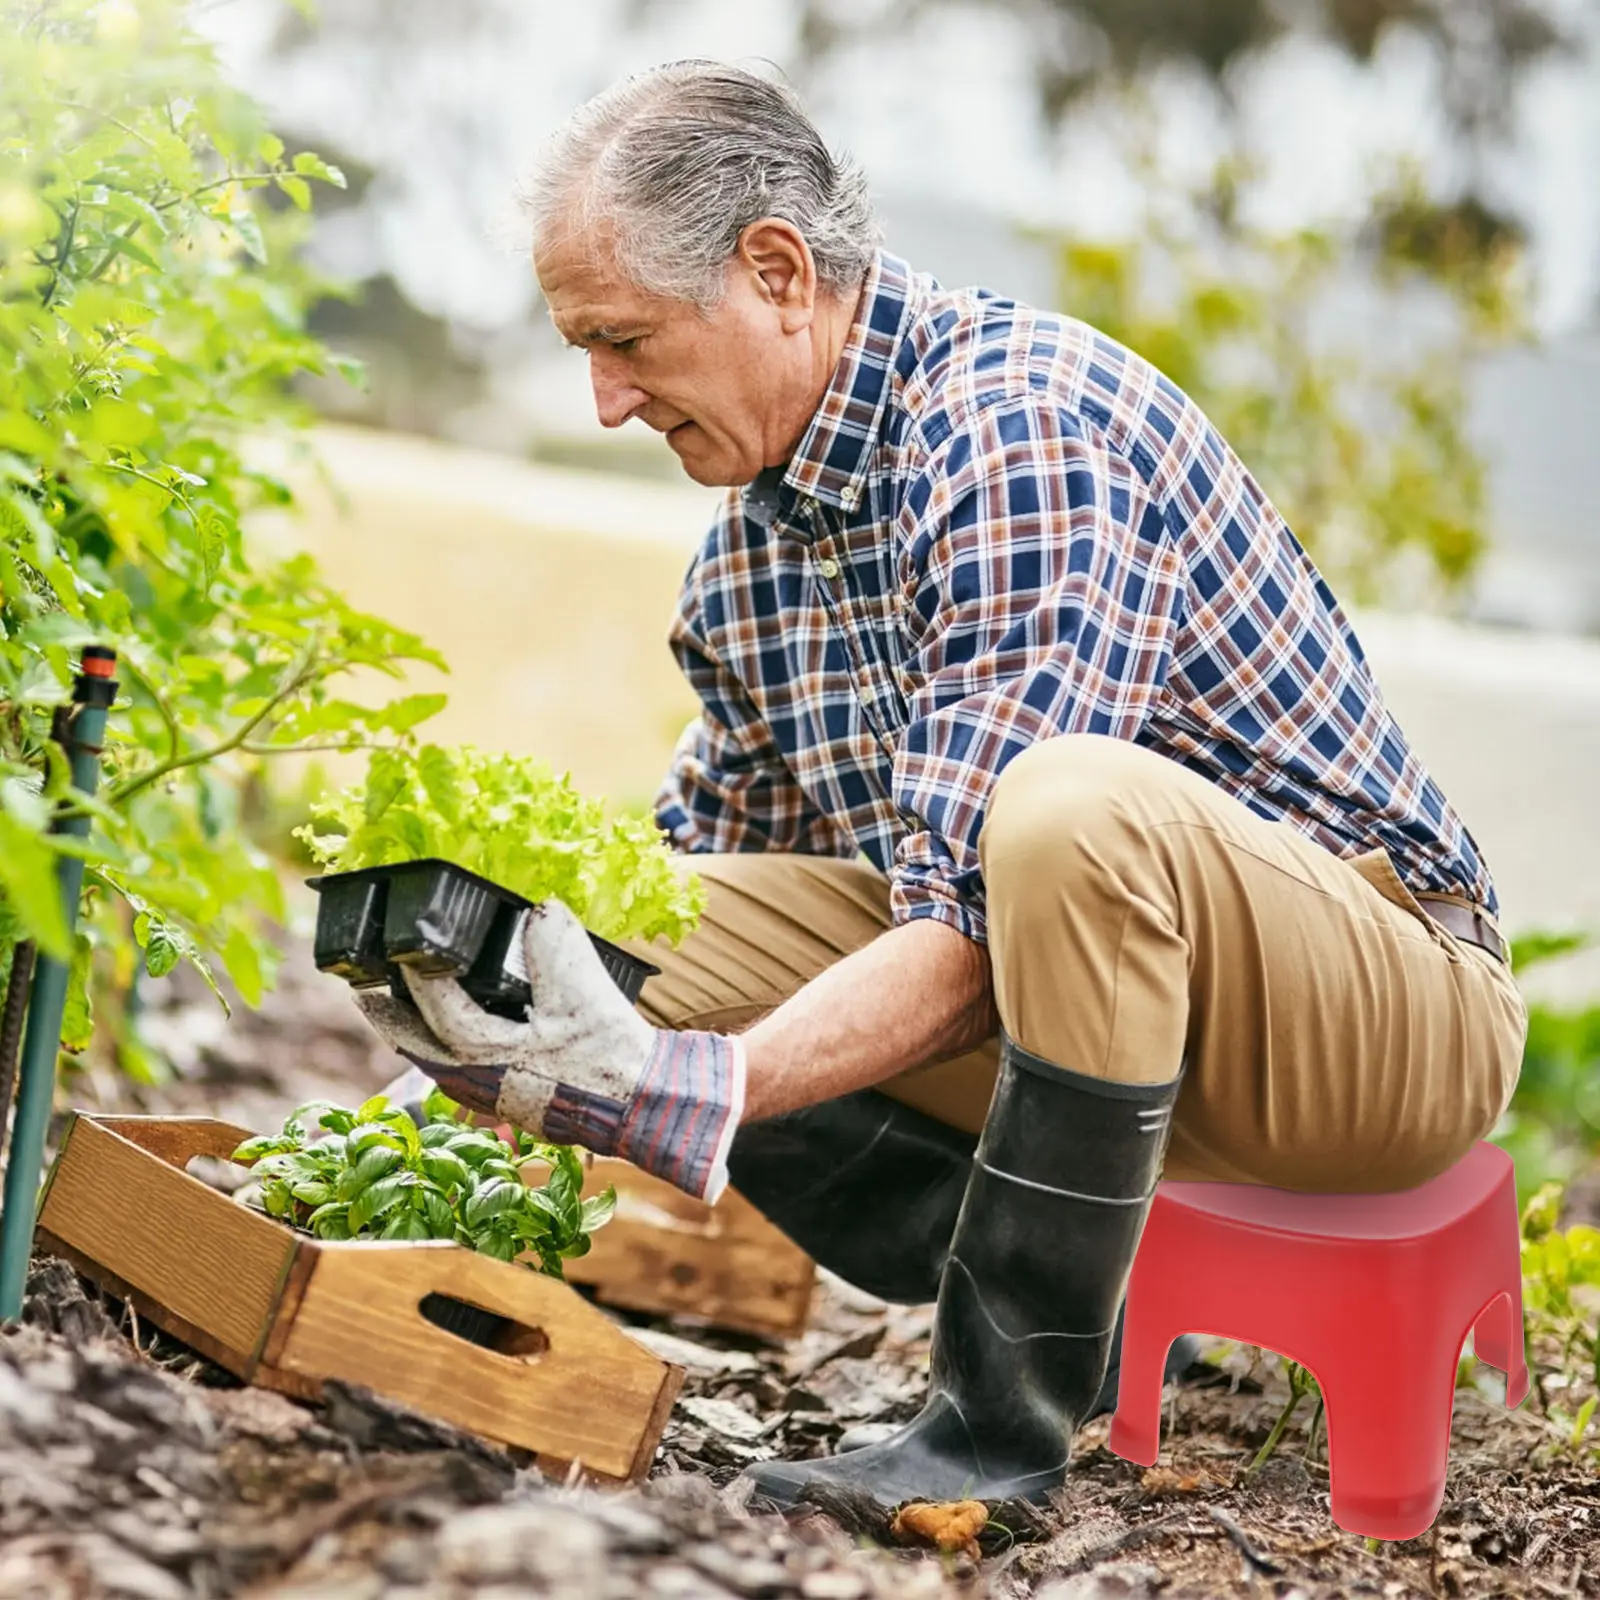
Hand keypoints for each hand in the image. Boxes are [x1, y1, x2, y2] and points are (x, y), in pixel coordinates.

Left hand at [354, 899, 743, 1201]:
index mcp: (487, 1052)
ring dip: (418, 1038)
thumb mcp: (584, 989)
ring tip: (403, 1015)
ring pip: (439, 1066)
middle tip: (364, 994)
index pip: (435, 1007)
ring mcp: (496, 1099)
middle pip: (419, 1049)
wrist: (642, 1105)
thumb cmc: (609, 1054)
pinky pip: (465, 1078)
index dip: (414, 974)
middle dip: (389, 1019)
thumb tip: (540, 910)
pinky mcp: (516, 1105)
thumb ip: (555, 944)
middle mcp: (481, 1081)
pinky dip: (449, 1056)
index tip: (399, 947)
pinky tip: (460, 1044)